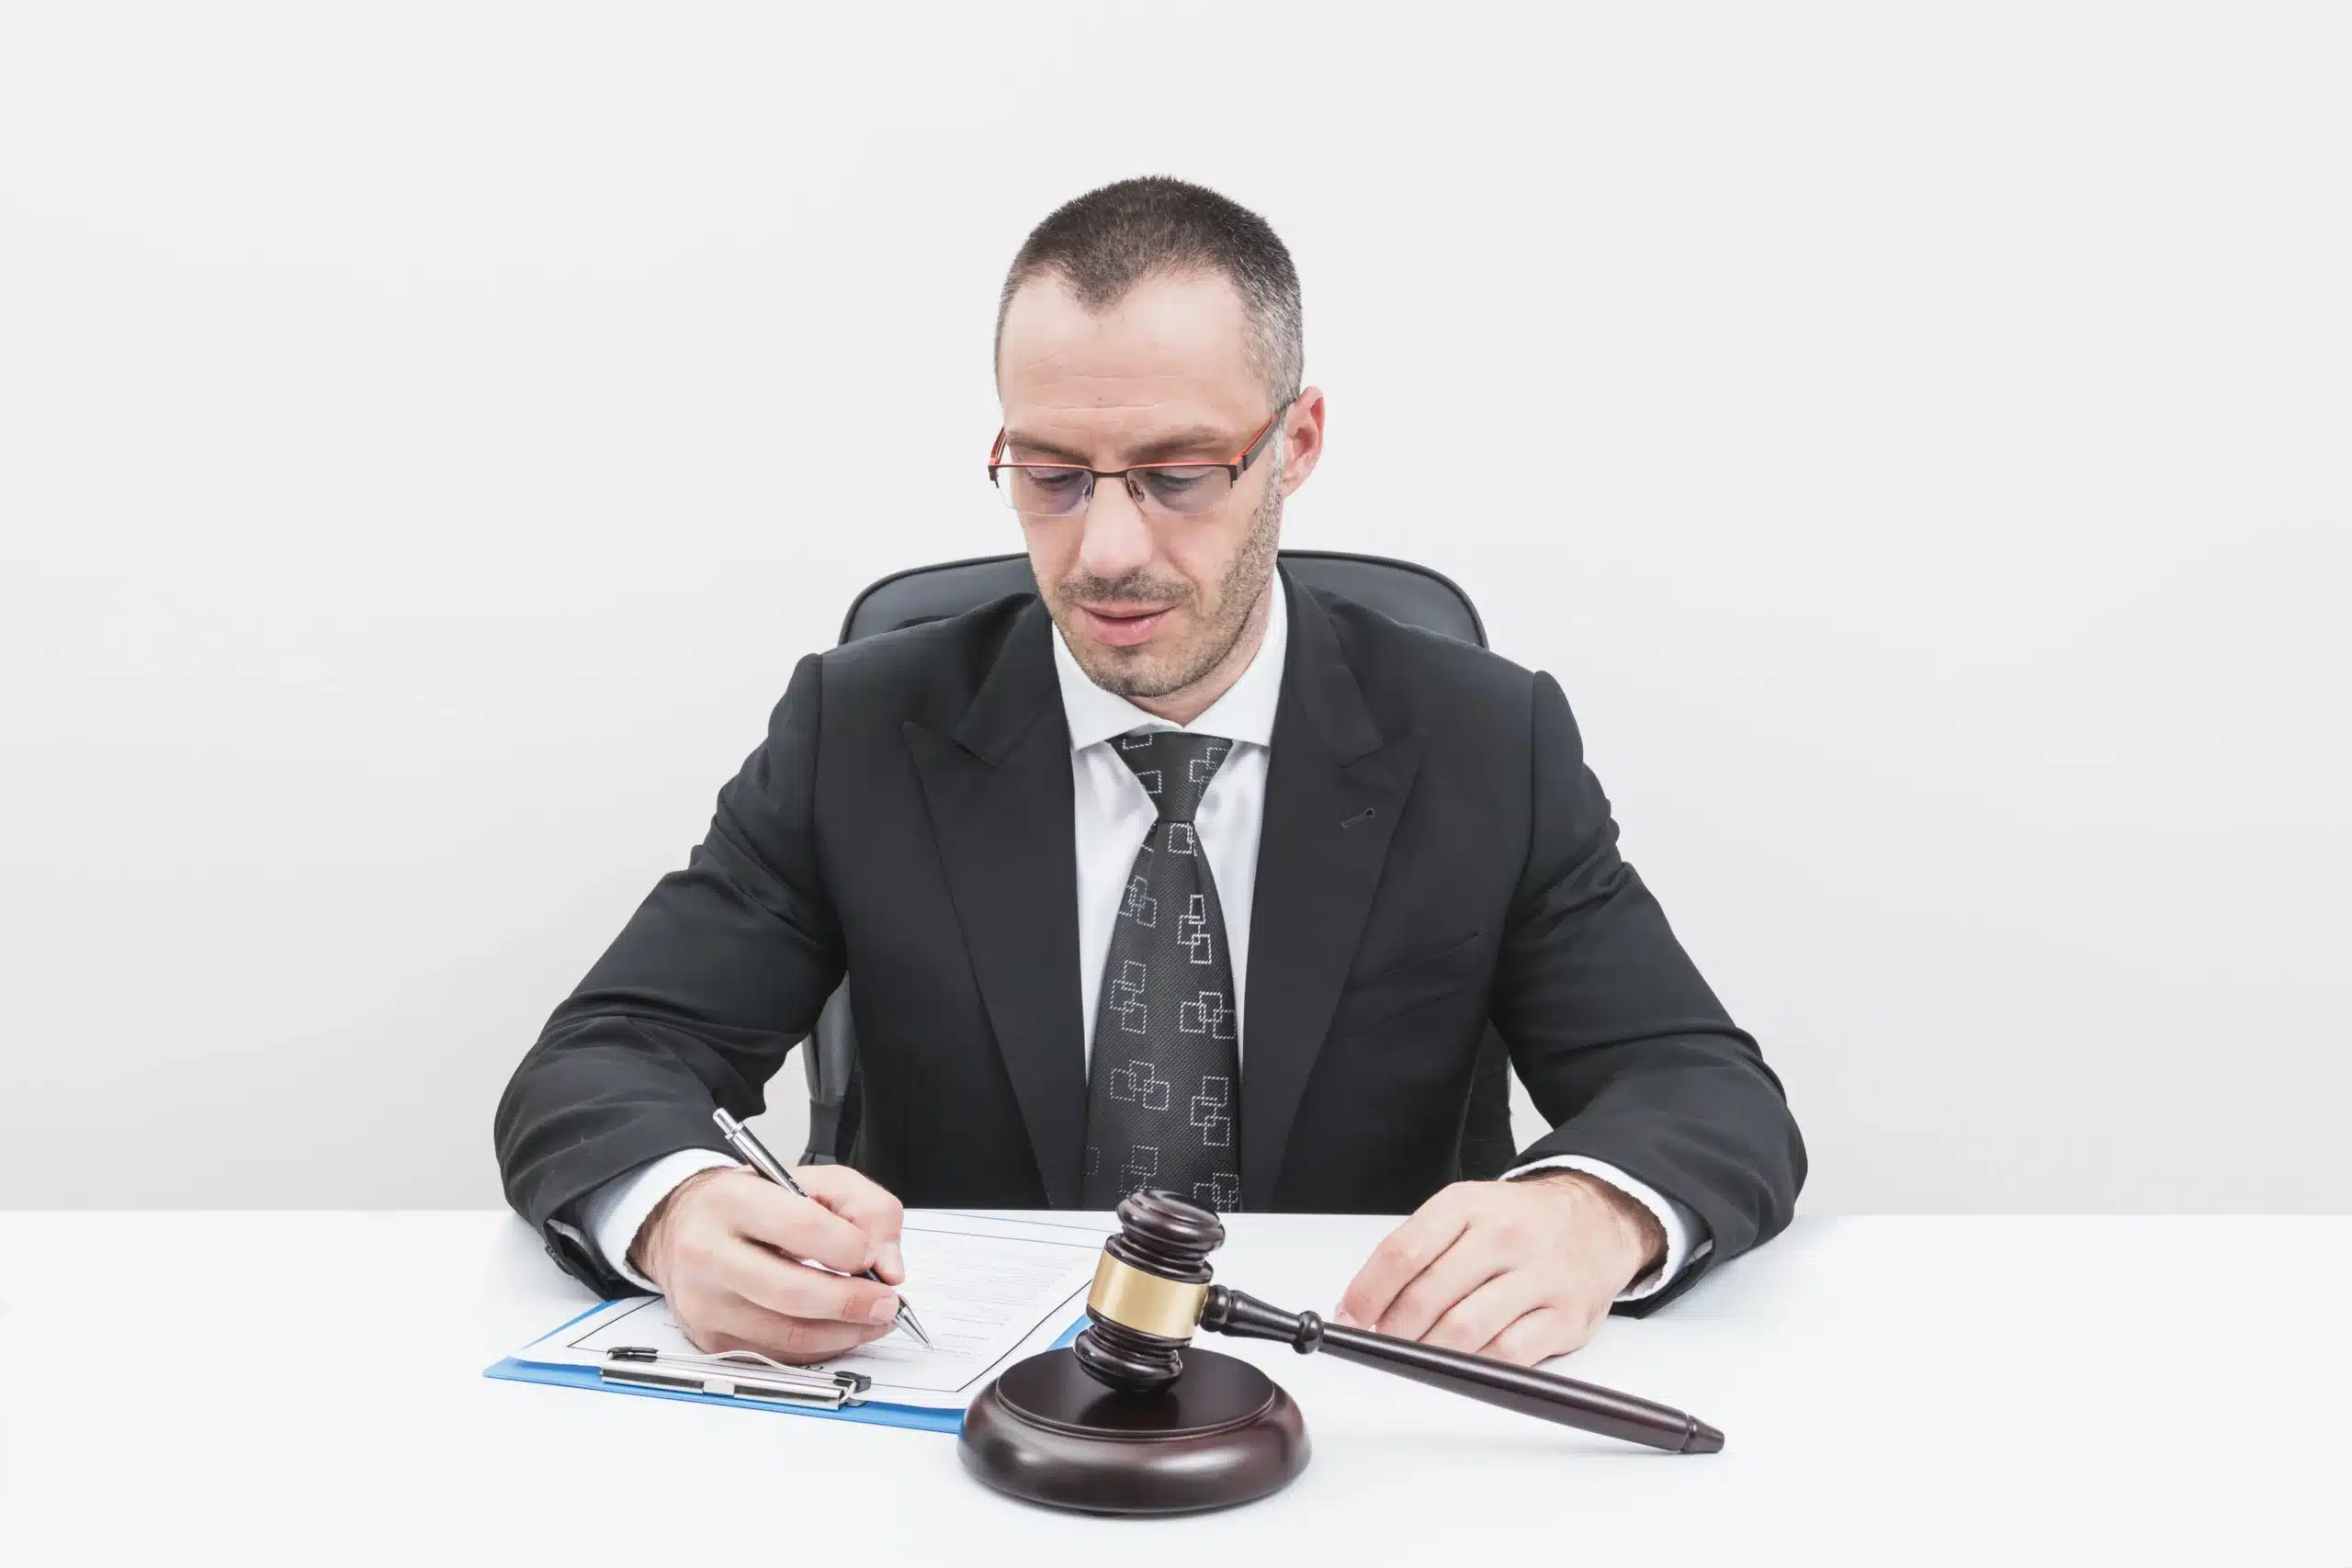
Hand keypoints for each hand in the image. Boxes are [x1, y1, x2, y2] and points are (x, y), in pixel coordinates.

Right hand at [630, 1163, 907, 1363]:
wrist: (685, 1227)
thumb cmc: (753, 1202)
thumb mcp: (815, 1181)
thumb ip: (866, 1210)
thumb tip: (889, 1267)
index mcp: (733, 1200)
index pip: (801, 1228)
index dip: (850, 1248)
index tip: (874, 1257)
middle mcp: (708, 1252)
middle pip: (792, 1293)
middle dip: (853, 1303)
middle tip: (888, 1303)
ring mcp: (705, 1302)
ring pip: (788, 1335)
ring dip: (845, 1333)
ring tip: (874, 1318)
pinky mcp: (710, 1339)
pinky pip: (778, 1355)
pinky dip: (820, 1347)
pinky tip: (841, 1330)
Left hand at [1332, 1173, 1664, 1366]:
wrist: (1599, 1219)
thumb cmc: (1520, 1221)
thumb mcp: (1465, 1212)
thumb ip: (1417, 1251)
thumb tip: (1362, 1307)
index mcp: (1469, 1204)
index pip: (1403, 1252)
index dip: (1367, 1292)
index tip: (1350, 1318)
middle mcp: (1505, 1235)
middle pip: (1428, 1295)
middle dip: (1394, 1331)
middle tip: (1384, 1343)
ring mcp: (1540, 1275)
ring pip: (1464, 1328)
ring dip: (1428, 1352)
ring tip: (1417, 1355)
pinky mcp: (1567, 1315)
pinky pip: (1507, 1354)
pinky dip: (1475, 1366)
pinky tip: (1463, 1362)